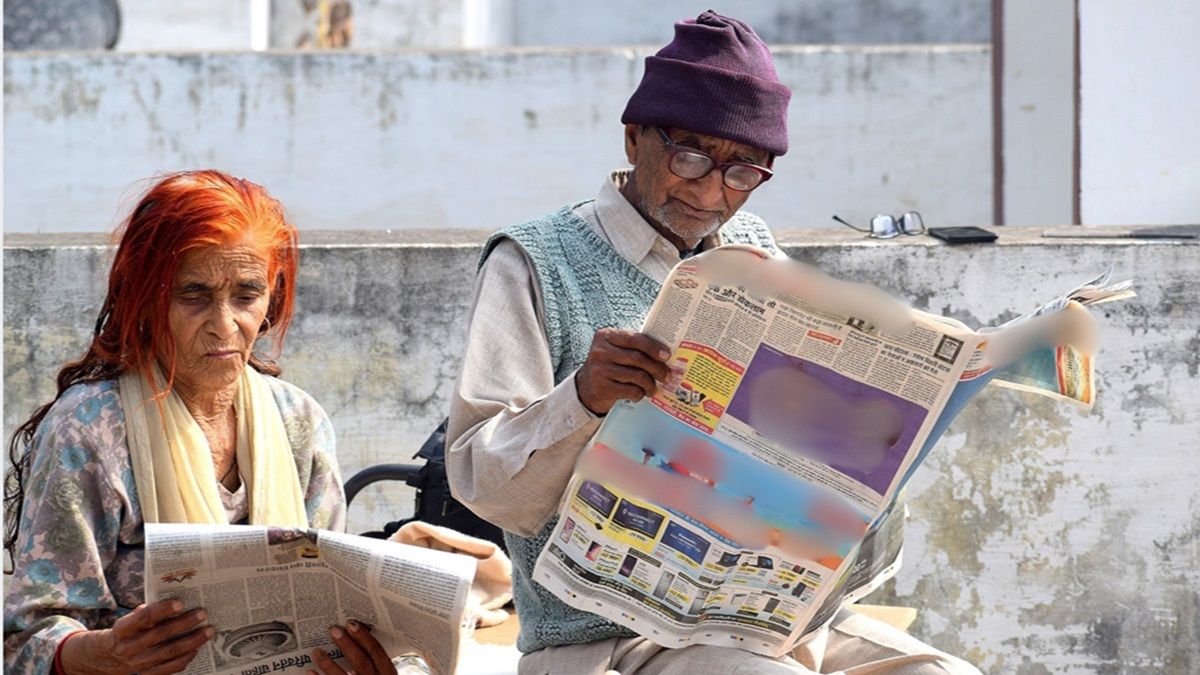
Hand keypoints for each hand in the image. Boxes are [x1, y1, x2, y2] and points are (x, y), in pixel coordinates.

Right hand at [59, 600, 211, 674]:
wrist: (108, 656)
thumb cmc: (128, 630)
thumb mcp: (130, 618)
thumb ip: (148, 610)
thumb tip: (175, 599)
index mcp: (123, 629)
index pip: (144, 618)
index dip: (162, 610)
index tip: (180, 602)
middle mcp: (130, 647)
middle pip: (160, 635)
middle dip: (184, 623)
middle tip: (203, 613)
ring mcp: (139, 663)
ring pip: (169, 652)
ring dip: (192, 641)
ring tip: (209, 631)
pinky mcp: (147, 673)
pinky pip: (170, 668)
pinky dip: (186, 658)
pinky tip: (198, 648)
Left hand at [310, 620, 395, 674]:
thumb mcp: (383, 674)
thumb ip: (375, 662)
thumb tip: (356, 639)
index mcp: (388, 674)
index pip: (377, 653)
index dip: (364, 637)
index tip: (351, 624)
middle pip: (361, 662)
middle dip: (347, 645)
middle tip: (333, 630)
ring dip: (328, 663)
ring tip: (316, 651)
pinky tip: (310, 672)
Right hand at [574, 328, 670, 414]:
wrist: (587, 386)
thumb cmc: (609, 365)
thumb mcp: (616, 351)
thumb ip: (634, 348)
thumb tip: (664, 354)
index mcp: (606, 336)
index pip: (634, 338)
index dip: (653, 347)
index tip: (667, 355)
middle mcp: (600, 351)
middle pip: (638, 358)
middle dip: (657, 368)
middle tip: (667, 376)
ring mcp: (600, 369)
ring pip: (637, 376)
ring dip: (650, 384)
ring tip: (653, 388)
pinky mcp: (602, 387)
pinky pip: (630, 390)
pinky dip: (639, 393)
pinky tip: (640, 394)